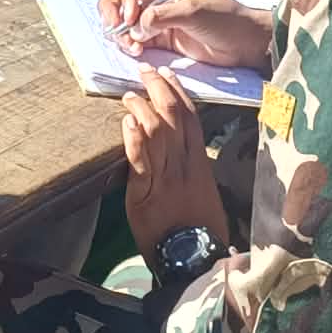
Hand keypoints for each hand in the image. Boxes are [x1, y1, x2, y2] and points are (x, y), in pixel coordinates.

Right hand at [98, 0, 274, 70]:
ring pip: (121, 16)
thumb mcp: (194, 11)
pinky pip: (131, 36)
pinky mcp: (156, 35)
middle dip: (112, 10)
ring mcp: (154, 14)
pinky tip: (136, 49)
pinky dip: (127, 42)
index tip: (131, 15)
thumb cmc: (225, 19)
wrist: (242, 44)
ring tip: (131, 44)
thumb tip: (137, 26)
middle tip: (115, 28)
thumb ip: (163, 15)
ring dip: (119, 30)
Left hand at [121, 69, 229, 253]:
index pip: (191, 118)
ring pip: (158, 134)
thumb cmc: (200, 231)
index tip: (168, 74)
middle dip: (159, 89)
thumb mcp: (204, 194)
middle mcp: (185, 165)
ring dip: (143, 108)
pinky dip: (134, 139)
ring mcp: (166, 179)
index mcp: (199, 164)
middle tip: (146, 72)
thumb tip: (183, 152)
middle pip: (175, 117)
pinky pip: (141, 162)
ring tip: (130, 95)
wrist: (195, 260)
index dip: (179, 92)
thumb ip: (192, 171)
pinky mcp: (146, 194)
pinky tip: (127, 122)